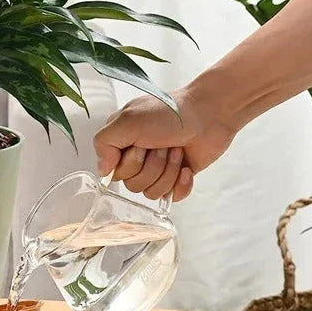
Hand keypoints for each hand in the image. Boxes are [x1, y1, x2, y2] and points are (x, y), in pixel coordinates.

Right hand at [93, 85, 236, 201]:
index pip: (114, 172)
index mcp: (120, 142)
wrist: (209, 114)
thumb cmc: (169, 112)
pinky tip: (187, 169)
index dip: (130, 163)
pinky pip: (170, 197)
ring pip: (151, 193)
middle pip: (132, 185)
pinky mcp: (176, 178)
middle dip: (153, 166)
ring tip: (176, 151)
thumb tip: (102, 170)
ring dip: (168, 172)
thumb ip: (104, 142)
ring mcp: (156, 169)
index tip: (141, 145)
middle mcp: (135, 157)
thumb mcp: (128, 119)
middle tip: (163, 144)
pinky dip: (181, 185)